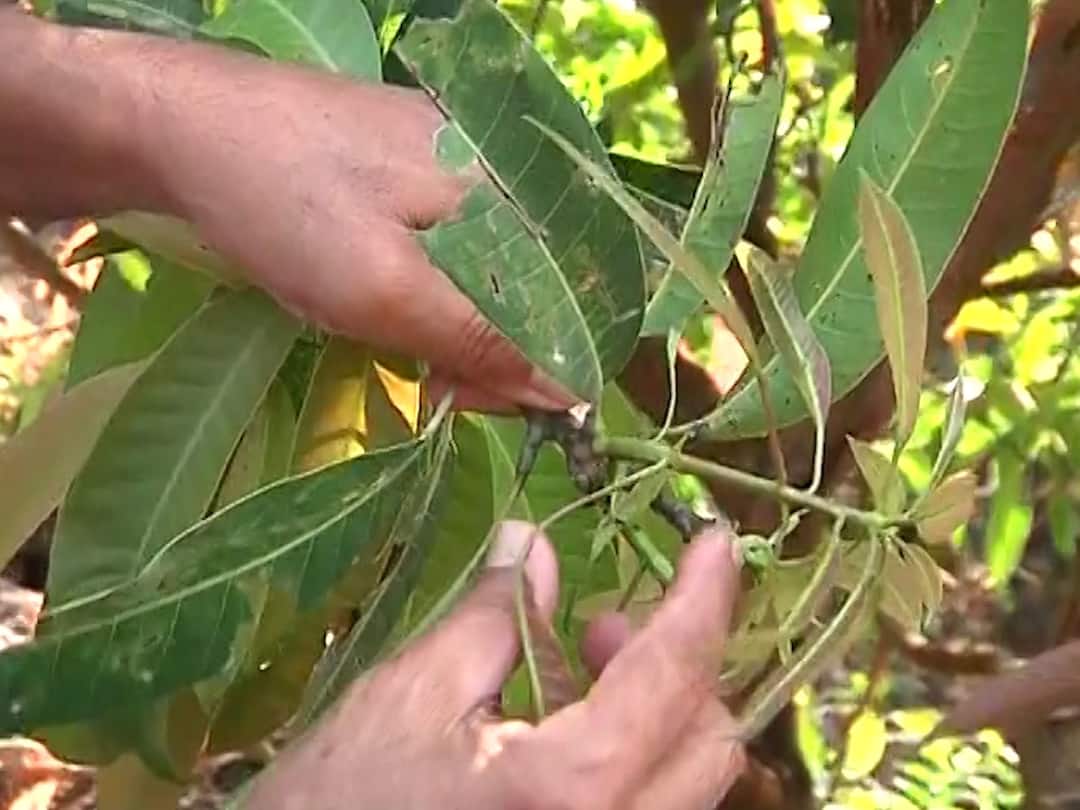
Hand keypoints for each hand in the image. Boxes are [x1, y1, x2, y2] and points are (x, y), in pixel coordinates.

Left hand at [122, 34, 575, 412]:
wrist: (183, 126)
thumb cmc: (288, 211)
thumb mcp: (388, 293)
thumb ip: (483, 343)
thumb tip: (570, 393)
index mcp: (512, 191)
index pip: (564, 303)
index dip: (532, 368)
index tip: (465, 403)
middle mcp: (499, 169)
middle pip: (530, 287)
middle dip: (486, 349)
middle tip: (428, 388)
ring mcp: (455, 160)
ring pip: (489, 272)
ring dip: (454, 324)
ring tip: (396, 344)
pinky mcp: (415, 162)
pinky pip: (454, 244)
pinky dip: (430, 288)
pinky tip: (391, 300)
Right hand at [246, 521, 744, 809]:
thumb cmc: (341, 800)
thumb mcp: (415, 692)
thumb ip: (496, 614)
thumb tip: (534, 542)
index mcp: (574, 789)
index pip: (674, 674)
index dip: (703, 595)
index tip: (714, 538)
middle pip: (707, 740)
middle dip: (675, 661)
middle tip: (599, 620)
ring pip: (687, 779)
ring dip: (654, 704)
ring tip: (571, 661)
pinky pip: (647, 805)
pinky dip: (630, 748)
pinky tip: (561, 718)